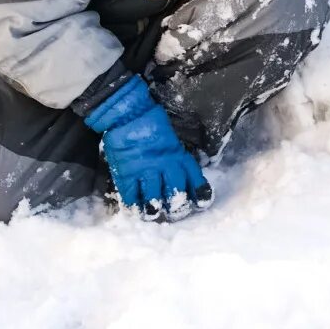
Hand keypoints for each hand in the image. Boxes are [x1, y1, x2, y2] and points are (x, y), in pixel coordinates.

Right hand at [85, 74, 211, 220]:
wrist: (128, 114)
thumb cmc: (151, 124)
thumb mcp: (171, 139)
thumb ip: (176, 157)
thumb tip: (185, 176)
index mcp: (178, 155)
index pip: (193, 177)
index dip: (200, 191)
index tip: (203, 203)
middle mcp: (165, 166)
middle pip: (176, 193)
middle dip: (177, 207)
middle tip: (174, 213)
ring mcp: (145, 172)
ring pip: (154, 200)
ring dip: (156, 210)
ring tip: (155, 214)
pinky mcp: (126, 176)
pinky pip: (131, 199)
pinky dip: (134, 208)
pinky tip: (136, 211)